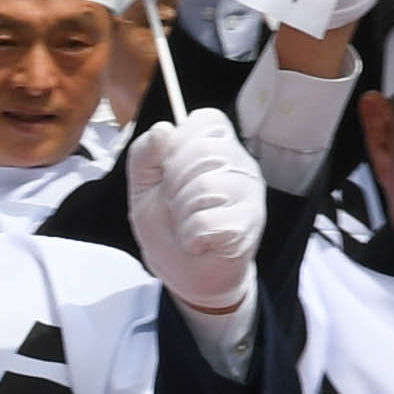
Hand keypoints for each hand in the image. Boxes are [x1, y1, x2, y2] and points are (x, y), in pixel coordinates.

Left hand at [126, 109, 265, 316]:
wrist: (186, 274)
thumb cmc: (168, 226)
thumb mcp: (143, 188)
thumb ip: (145, 156)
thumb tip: (163, 128)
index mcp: (216, 149)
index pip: (206, 119)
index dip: (180, 142)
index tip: (168, 169)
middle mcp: (240, 164)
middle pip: (203, 150)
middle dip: (174, 183)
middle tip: (176, 204)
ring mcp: (250, 193)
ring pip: (206, 186)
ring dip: (182, 213)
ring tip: (187, 223)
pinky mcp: (250, 223)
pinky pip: (208, 221)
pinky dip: (191, 236)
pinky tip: (198, 241)